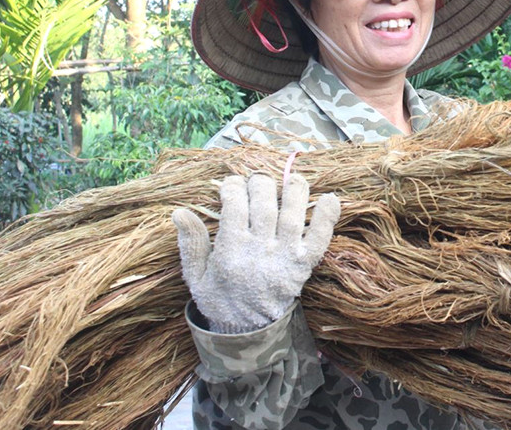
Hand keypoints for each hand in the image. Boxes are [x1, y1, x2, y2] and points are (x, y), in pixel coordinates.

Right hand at [172, 173, 340, 333]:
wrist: (248, 331)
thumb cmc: (221, 297)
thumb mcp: (196, 276)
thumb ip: (190, 243)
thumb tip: (180, 212)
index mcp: (231, 250)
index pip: (234, 206)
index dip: (233, 187)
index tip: (232, 183)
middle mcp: (260, 249)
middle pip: (264, 205)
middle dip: (261, 185)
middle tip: (258, 181)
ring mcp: (285, 256)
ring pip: (292, 215)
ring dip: (295, 192)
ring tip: (293, 180)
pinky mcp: (304, 264)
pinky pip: (319, 238)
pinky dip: (327, 218)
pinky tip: (331, 199)